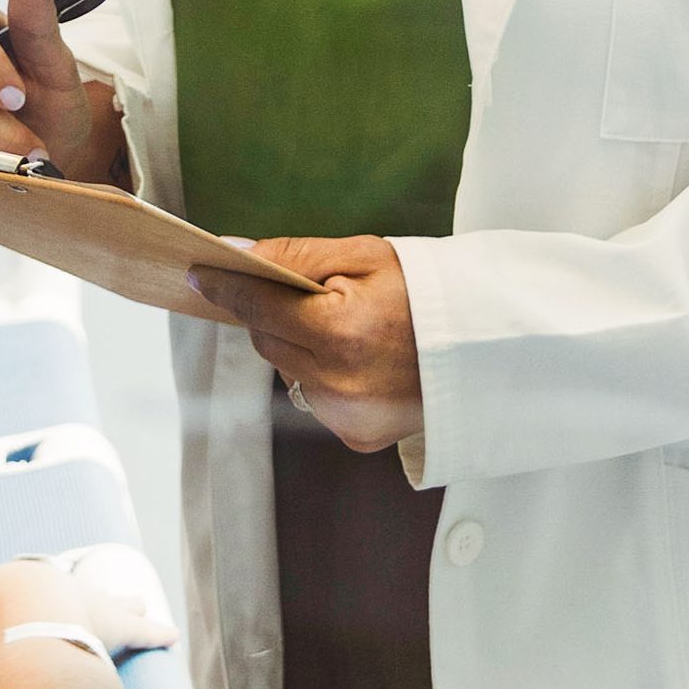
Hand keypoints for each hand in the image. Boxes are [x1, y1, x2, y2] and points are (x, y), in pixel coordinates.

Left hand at [192, 235, 425, 452]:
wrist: (489, 348)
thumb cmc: (428, 293)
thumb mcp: (365, 256)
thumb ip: (294, 255)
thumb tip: (233, 252)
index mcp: (339, 332)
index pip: (258, 305)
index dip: (226, 285)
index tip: (198, 272)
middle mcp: (337, 382)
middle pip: (267, 340)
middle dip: (274, 314)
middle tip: (308, 296)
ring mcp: (346, 415)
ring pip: (287, 370)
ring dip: (299, 347)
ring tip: (346, 329)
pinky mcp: (356, 436)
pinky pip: (313, 396)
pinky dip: (322, 375)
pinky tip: (359, 360)